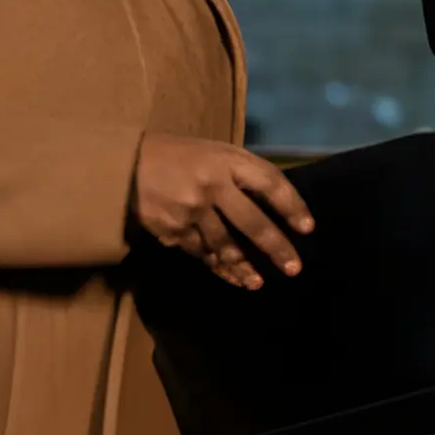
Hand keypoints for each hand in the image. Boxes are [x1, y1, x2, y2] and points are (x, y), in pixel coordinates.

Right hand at [131, 134, 315, 289]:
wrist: (126, 164)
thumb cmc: (180, 156)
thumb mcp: (214, 152)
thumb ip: (241, 173)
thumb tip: (274, 202)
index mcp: (227, 161)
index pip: (270, 183)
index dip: (292, 206)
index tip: (307, 228)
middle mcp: (212, 186)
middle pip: (252, 222)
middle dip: (276, 247)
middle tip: (294, 268)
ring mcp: (191, 211)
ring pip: (226, 246)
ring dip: (245, 267)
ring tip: (259, 282)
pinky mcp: (173, 231)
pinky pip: (203, 254)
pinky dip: (219, 268)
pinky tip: (233, 278)